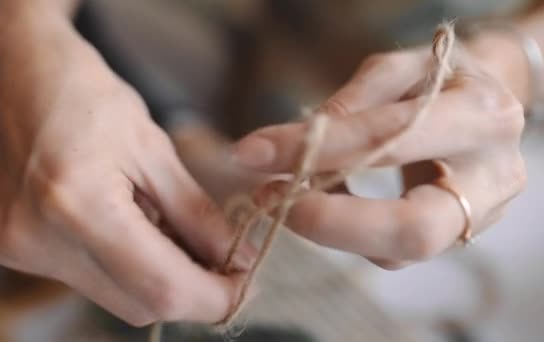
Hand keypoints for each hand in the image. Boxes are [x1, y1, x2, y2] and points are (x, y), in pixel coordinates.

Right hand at [0, 14, 250, 325]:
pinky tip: (135, 231)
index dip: (212, 297)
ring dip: (158, 280)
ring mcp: (20, 249)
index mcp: (77, 203)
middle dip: (190, 292)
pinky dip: (125, 268)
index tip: (243, 285)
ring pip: (115, 299)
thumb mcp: (154, 148)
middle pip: (138, 305)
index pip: (160, 287)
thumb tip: (234, 259)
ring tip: (175, 235)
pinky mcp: (14, 249)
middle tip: (222, 265)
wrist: (17, 73)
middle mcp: (38, 239)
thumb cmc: (87, 94)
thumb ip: (195, 213)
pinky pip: (89, 280)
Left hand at [232, 43, 525, 268]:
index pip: (390, 141)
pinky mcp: (452, 238)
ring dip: (328, 228)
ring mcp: (478, 218)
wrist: (486, 103)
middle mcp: (491, 178)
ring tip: (285, 194)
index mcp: (482, 117)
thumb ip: (350, 104)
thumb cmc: (438, 78)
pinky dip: (346, 229)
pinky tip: (321, 200)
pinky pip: (390, 250)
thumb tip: (290, 148)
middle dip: (330, 223)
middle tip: (270, 200)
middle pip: (411, 229)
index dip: (317, 151)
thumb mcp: (398, 69)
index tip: (254, 154)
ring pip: (397, 251)